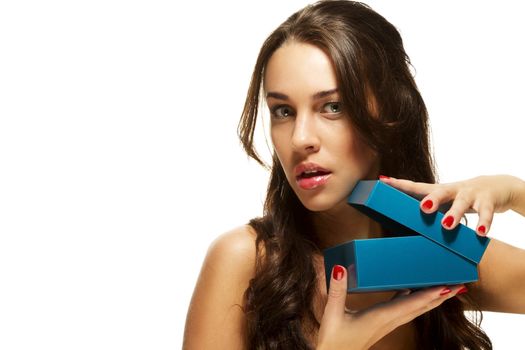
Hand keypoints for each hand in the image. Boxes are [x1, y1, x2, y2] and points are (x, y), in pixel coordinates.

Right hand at [317, 265, 464, 349]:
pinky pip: (405, 310)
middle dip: (440, 296)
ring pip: (415, 310)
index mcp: (379, 318)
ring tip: (447, 287)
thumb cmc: (333, 339)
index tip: (445, 286)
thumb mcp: (332, 313)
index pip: (408, 305)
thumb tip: (340, 268)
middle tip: (459, 284)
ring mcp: (387, 324)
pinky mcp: (383, 324)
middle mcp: (388, 321)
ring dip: (432, 299)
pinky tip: (415, 290)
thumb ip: (336, 290)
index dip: (428, 295)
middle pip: (420, 308)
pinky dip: (415, 300)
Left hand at [379, 175, 524, 235]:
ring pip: (462, 204)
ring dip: (454, 214)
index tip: (383, 181)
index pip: (416, 186)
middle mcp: (453, 190)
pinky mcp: (488, 201)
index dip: (400, 184)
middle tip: (423, 208)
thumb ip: (430, 213)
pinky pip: (486, 213)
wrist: (498, 186)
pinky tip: (480, 233)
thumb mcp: (445, 203)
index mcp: (439, 191)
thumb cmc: (462, 199)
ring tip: (447, 225)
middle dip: (431, 200)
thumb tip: (404, 228)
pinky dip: (484, 223)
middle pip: (439, 192)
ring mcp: (471, 194)